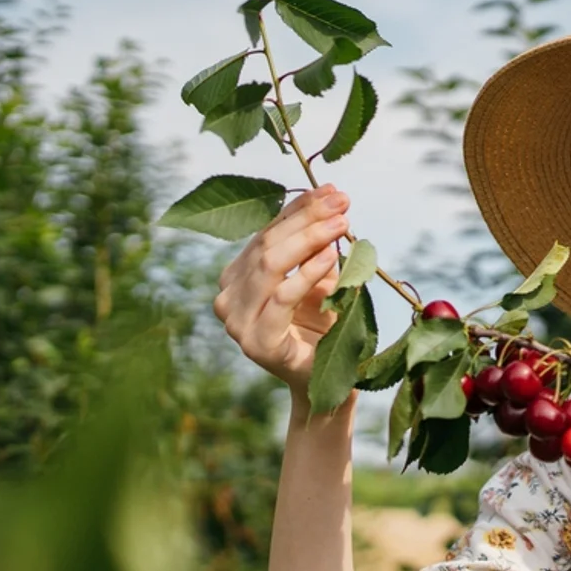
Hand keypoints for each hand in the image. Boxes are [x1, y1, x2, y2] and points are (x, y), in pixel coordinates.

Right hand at [211, 186, 348, 392]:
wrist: (326, 380)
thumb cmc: (322, 324)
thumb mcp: (319, 274)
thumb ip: (316, 241)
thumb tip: (331, 194)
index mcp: (236, 277)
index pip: (266, 233)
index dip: (298, 209)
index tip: (332, 190)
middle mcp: (228, 296)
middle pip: (266, 245)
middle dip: (306, 220)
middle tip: (342, 204)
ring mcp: (237, 321)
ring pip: (270, 265)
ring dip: (309, 240)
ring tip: (342, 225)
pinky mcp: (256, 342)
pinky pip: (281, 298)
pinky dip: (306, 273)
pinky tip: (330, 257)